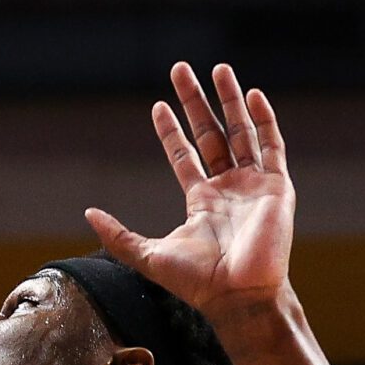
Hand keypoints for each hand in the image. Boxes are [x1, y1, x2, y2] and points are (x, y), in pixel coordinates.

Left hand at [87, 62, 296, 321]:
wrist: (237, 295)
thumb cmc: (197, 282)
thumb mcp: (146, 255)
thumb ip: (118, 234)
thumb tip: (88, 214)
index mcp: (201, 201)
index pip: (184, 155)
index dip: (170, 130)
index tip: (158, 105)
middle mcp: (228, 187)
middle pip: (211, 133)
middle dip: (196, 102)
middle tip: (181, 70)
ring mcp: (253, 185)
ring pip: (241, 131)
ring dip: (230, 100)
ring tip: (217, 69)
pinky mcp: (276, 186)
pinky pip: (272, 146)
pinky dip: (264, 120)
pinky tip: (253, 95)